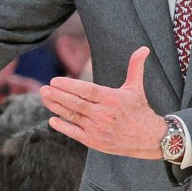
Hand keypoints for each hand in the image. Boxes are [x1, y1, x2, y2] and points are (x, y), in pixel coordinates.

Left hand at [40, 47, 166, 158]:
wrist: (148, 138)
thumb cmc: (139, 110)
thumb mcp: (136, 87)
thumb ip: (135, 67)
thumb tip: (143, 48)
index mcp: (111, 99)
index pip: (86, 90)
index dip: (69, 86)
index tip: (55, 81)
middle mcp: (103, 114)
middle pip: (76, 104)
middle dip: (58, 96)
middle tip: (43, 88)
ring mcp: (97, 129)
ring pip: (73, 116)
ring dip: (57, 108)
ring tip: (45, 99)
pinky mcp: (94, 141)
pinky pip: (75, 133)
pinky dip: (63, 127)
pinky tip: (52, 120)